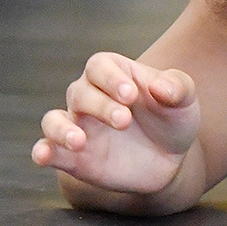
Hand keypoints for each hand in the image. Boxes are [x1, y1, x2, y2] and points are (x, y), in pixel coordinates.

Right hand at [32, 52, 200, 196]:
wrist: (170, 160)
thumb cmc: (172, 119)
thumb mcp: (184, 100)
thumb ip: (177, 87)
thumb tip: (161, 87)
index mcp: (114, 75)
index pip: (99, 66)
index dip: (110, 77)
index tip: (130, 94)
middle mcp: (89, 98)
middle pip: (79, 92)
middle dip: (100, 106)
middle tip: (125, 121)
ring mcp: (79, 127)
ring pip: (53, 120)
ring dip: (61, 129)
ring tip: (79, 141)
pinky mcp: (73, 158)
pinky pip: (48, 150)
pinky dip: (42, 151)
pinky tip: (44, 156)